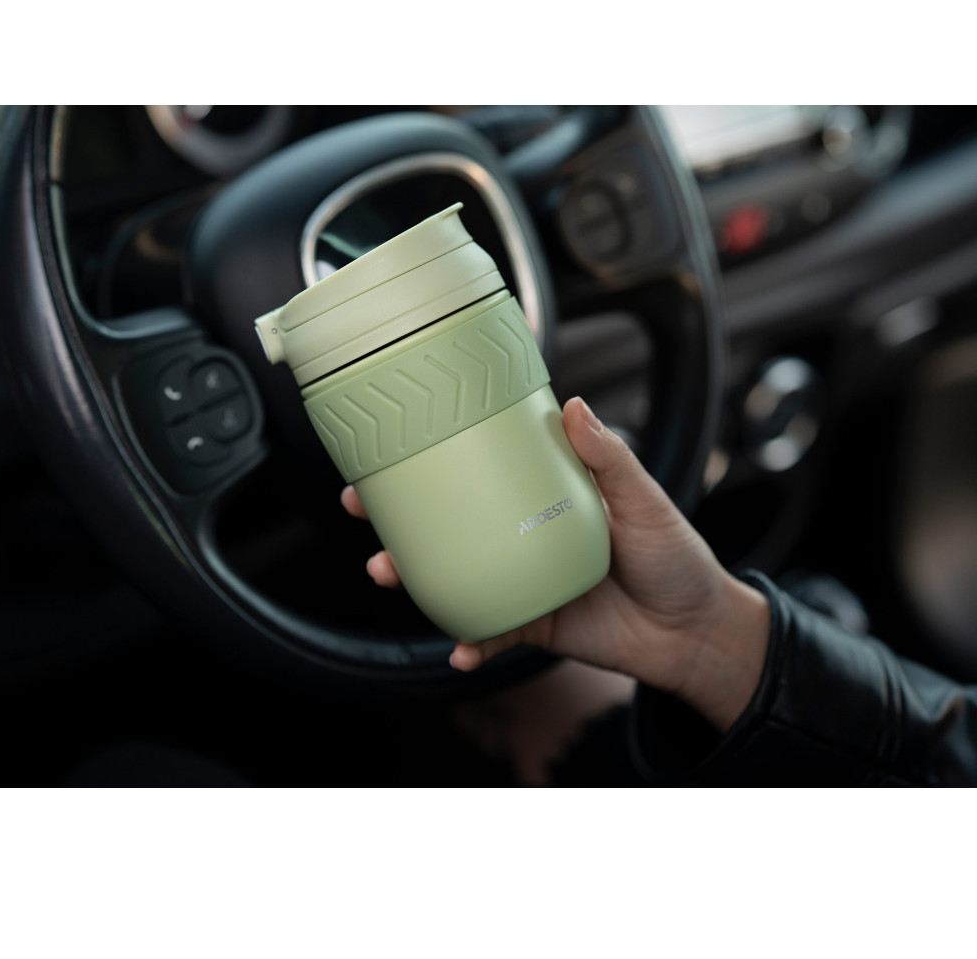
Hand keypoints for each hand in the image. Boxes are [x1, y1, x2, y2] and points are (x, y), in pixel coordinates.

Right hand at [341, 397, 770, 731]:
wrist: (695, 632)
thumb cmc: (675, 557)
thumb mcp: (644, 500)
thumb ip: (610, 458)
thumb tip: (576, 408)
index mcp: (543, 499)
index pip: (479, 473)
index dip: (434, 461)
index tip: (391, 447)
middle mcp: (522, 537)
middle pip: (449, 526)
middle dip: (397, 519)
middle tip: (363, 509)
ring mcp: (521, 582)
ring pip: (453, 578)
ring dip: (413, 577)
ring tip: (387, 571)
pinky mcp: (531, 627)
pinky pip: (488, 633)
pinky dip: (469, 642)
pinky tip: (458, 649)